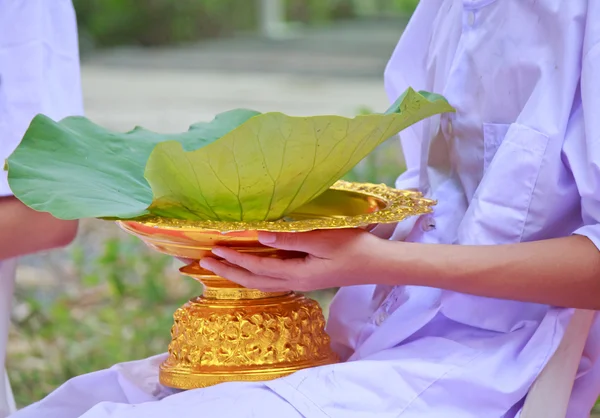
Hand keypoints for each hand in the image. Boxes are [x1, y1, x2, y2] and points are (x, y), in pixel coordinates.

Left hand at [199, 228, 383, 291]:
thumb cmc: (354, 248)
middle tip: (203, 261)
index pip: (256, 268)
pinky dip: (253, 274)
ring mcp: (300, 282)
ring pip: (261, 283)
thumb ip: (291, 238)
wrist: (378, 264)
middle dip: (227, 271)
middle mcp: (294, 282)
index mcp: (297, 274)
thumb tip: (260, 235)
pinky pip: (271, 280)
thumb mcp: (323, 239)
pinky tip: (250, 268)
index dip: (233, 259)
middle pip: (253, 281)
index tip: (213, 249)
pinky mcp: (306, 278)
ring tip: (220, 266)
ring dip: (238, 274)